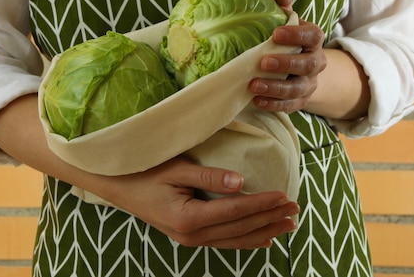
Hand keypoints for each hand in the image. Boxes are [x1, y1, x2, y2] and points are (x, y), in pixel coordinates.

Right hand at [97, 158, 298, 248]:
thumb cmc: (145, 172)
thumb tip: (241, 182)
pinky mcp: (189, 237)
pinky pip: (224, 243)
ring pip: (235, 240)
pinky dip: (246, 242)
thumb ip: (209, 176)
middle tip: (295, 210)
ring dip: (264, 232)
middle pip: (240, 229)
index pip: (235, 211)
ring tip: (288, 225)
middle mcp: (191, 235)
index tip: (284, 196)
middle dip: (270, 219)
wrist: (118, 187)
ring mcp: (190, 239)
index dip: (262, 204)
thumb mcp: (176, 169)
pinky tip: (263, 240)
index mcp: (188, 217)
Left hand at [249, 0, 326, 112]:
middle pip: (308, 65)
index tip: (276, 34)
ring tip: (254, 85)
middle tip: (263, 62)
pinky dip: (274, 104)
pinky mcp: (299, 101)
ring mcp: (308, 83)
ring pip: (298, 89)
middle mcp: (315, 62)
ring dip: (276, 88)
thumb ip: (281, 4)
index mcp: (313, 39)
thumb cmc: (286, 38)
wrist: (297, 68)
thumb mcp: (285, 19)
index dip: (297, 35)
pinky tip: (257, 101)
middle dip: (286, 64)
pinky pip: (290, 106)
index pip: (313, 36)